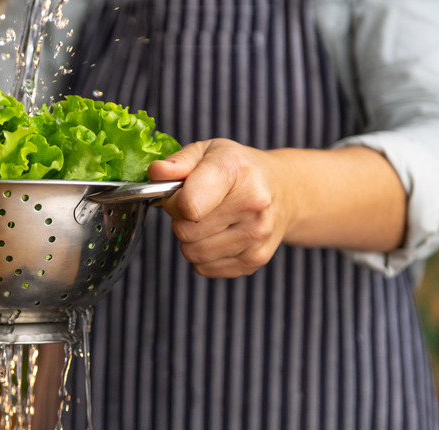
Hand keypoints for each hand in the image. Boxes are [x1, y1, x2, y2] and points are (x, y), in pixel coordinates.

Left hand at [147, 139, 288, 277]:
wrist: (283, 191)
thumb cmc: (239, 170)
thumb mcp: (209, 152)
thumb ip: (179, 162)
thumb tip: (156, 172)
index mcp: (237, 172)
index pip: (188, 205)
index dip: (173, 202)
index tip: (179, 194)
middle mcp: (253, 205)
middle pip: (186, 232)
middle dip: (181, 220)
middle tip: (197, 206)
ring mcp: (257, 236)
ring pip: (193, 254)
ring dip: (191, 240)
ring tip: (208, 221)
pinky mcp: (255, 260)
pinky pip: (204, 269)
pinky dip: (204, 256)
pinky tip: (219, 235)